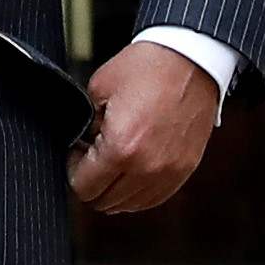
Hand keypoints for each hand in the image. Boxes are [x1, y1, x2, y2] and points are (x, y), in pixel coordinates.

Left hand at [65, 43, 219, 217]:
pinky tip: (133, 168)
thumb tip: (81, 145)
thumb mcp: (99, 88)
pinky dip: (138, 190)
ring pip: (128, 205)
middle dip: (92, 180)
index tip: (78, 153)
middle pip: (104, 201)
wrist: (191, 59)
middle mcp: (147, 167)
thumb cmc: (148, 68)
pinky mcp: (185, 170)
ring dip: (115, 188)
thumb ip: (85, 125)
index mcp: (122, 148)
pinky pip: (153, 198)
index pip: (83, 187)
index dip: (73, 168)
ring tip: (116, 158)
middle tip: (94, 154)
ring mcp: (169, 172)